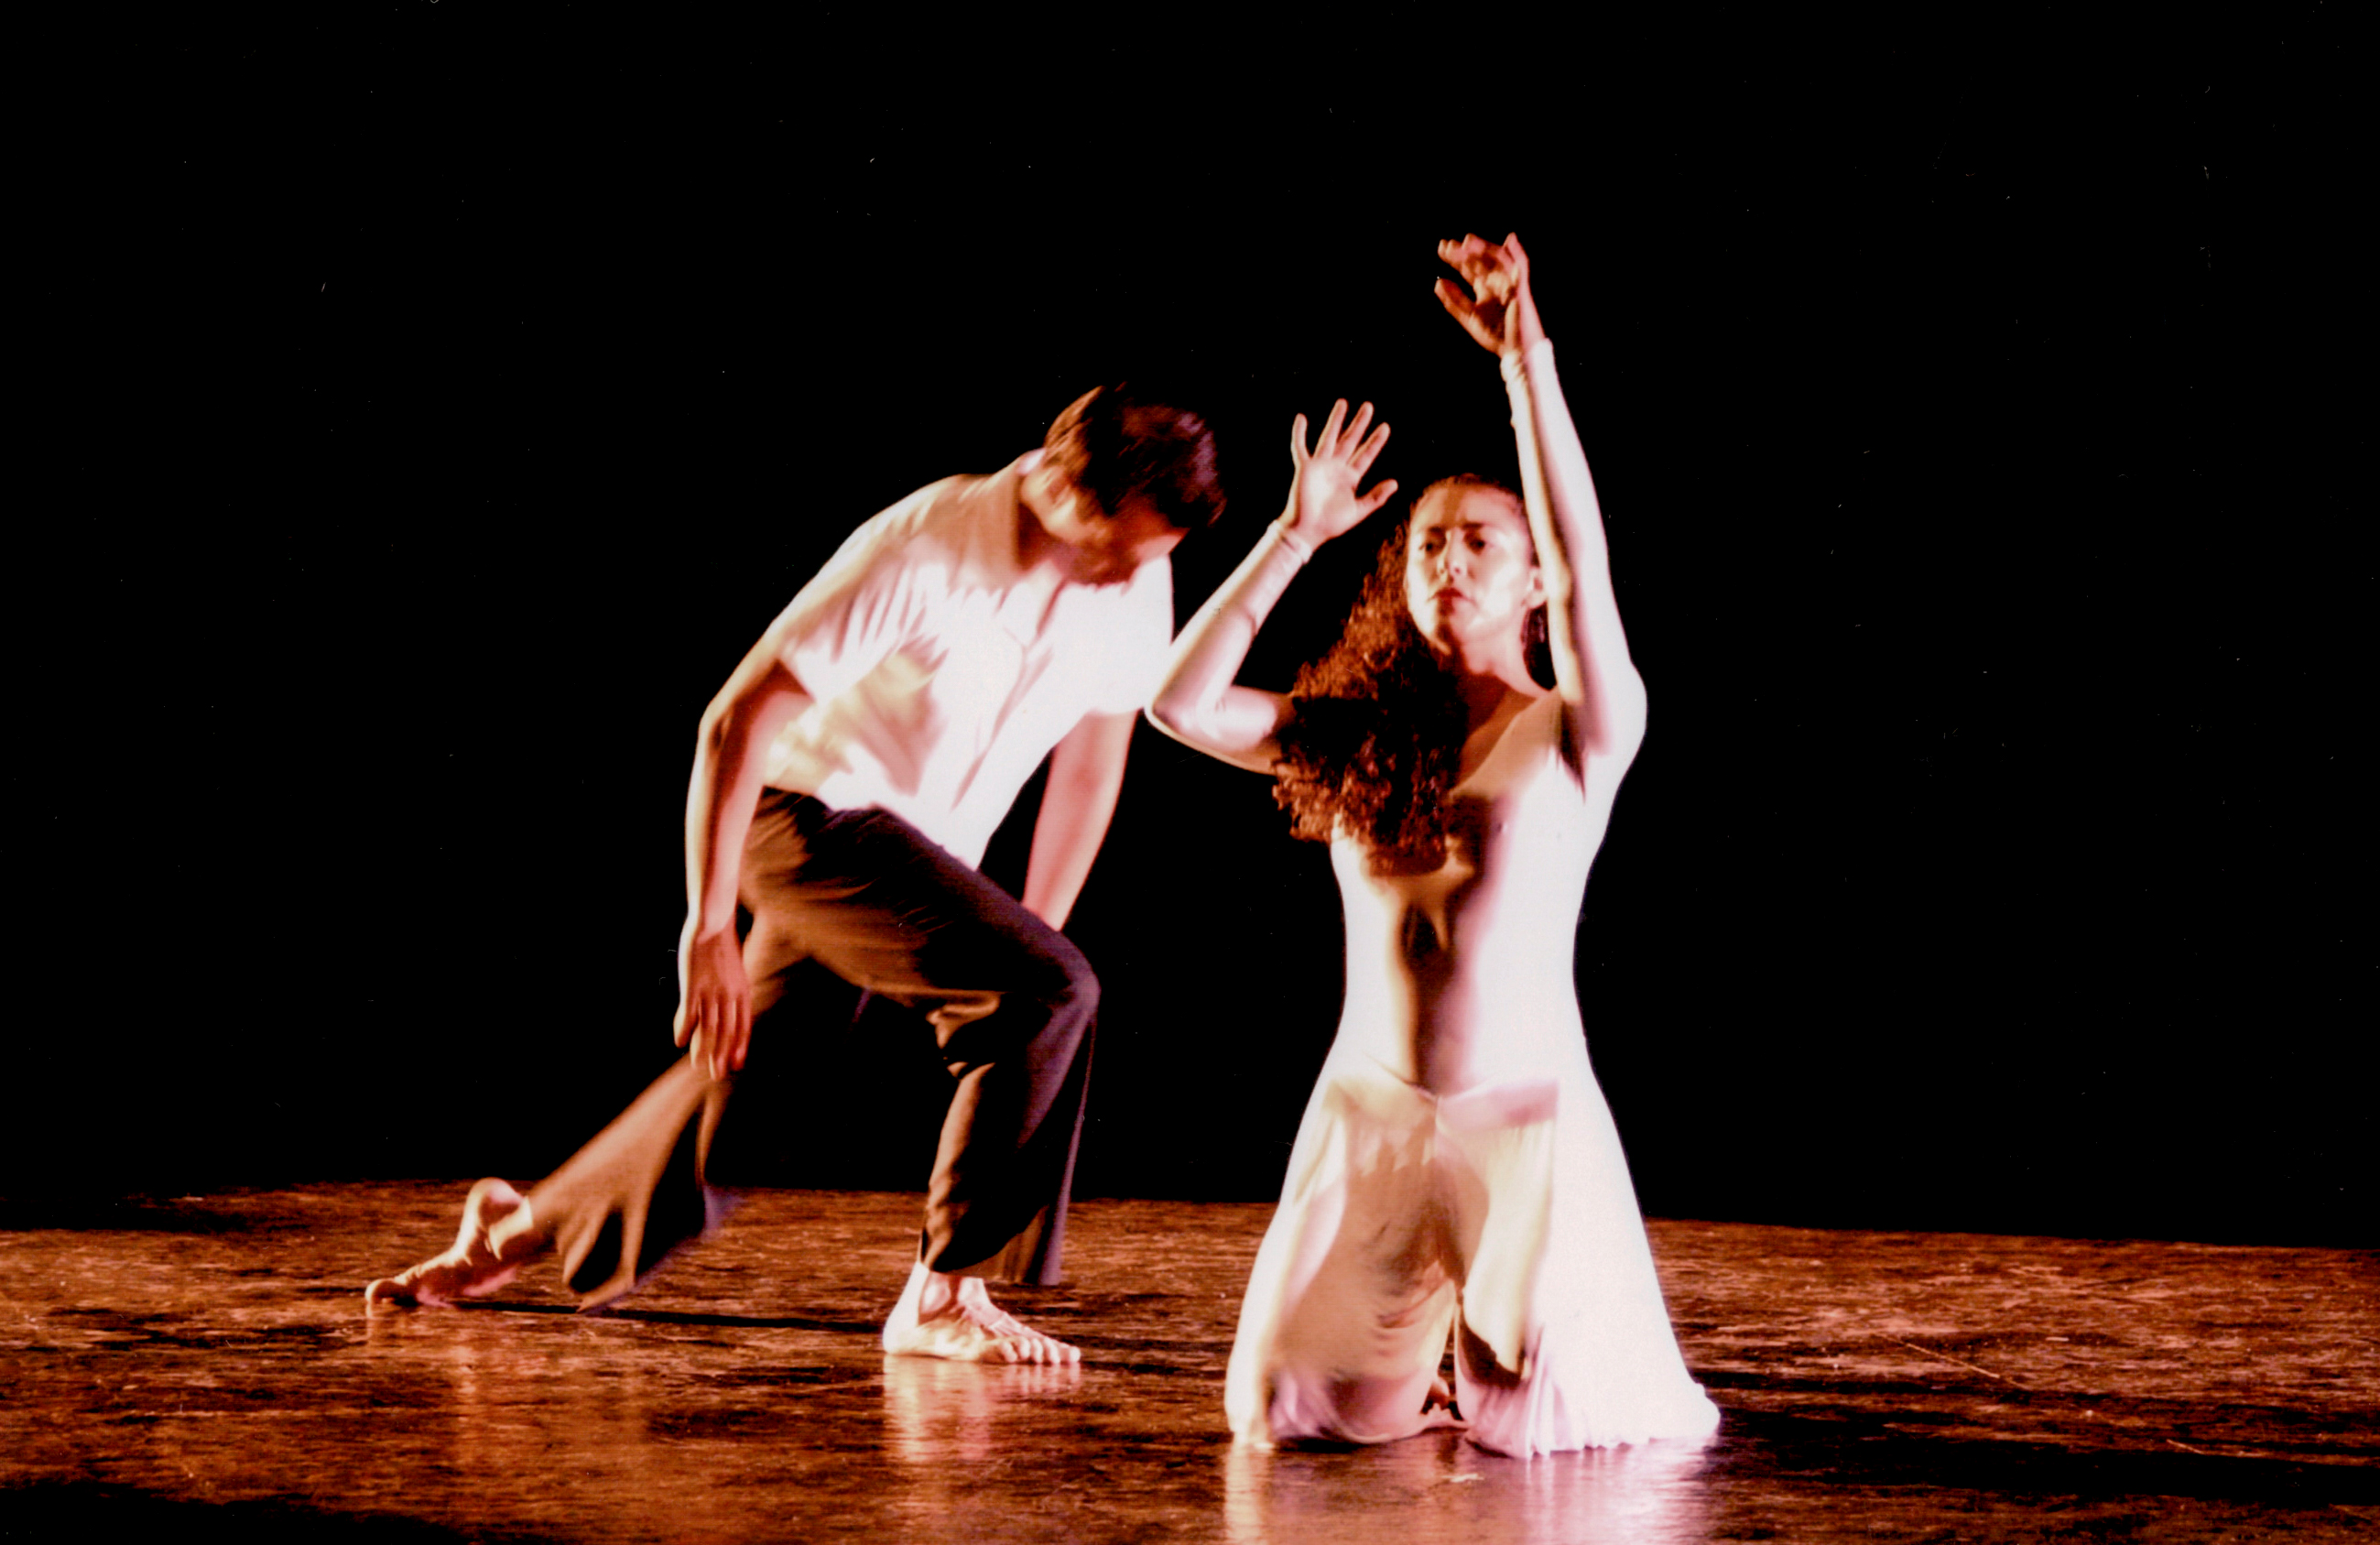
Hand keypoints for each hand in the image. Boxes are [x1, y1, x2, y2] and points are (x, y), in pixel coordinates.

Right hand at [672, 916, 750, 1080]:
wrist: (714, 922)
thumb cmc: (723, 948)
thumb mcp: (734, 972)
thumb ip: (732, 993)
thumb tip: (729, 1009)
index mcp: (742, 992)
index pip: (743, 1025)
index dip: (739, 1046)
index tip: (736, 1065)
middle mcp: (729, 994)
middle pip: (727, 1031)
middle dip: (722, 1055)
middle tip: (717, 1075)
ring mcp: (712, 990)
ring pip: (709, 1026)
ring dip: (703, 1048)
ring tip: (697, 1065)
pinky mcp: (694, 984)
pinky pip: (689, 1012)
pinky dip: (684, 1028)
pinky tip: (679, 1042)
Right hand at [1282, 399, 1396, 545]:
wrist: (1308, 530)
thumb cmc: (1331, 524)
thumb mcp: (1358, 511)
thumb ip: (1376, 497)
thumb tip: (1395, 483)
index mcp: (1350, 477)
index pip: (1366, 454)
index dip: (1376, 441)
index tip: (1385, 427)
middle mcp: (1337, 467)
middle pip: (1351, 440)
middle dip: (1360, 423)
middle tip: (1369, 406)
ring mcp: (1321, 465)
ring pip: (1329, 437)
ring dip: (1336, 420)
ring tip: (1343, 403)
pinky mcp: (1306, 468)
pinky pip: (1300, 447)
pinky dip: (1299, 433)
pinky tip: (1301, 418)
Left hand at [1434, 232, 1544, 356]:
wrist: (1514, 350)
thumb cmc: (1494, 335)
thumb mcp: (1469, 317)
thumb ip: (1454, 301)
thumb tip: (1438, 282)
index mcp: (1483, 289)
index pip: (1468, 268)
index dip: (1455, 258)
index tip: (1441, 249)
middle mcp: (1495, 282)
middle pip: (1480, 261)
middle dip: (1465, 251)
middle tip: (1449, 245)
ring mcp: (1508, 283)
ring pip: (1497, 260)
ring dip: (1484, 248)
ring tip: (1468, 241)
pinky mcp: (1521, 288)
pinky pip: (1521, 267)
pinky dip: (1518, 253)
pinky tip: (1511, 240)